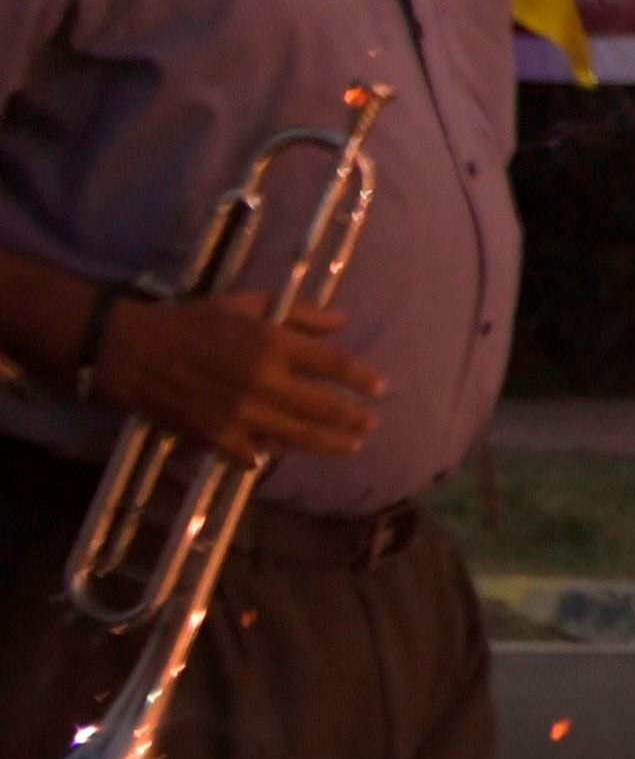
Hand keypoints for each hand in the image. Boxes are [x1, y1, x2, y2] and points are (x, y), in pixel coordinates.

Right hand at [92, 293, 378, 467]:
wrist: (131, 350)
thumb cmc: (190, 322)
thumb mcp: (245, 304)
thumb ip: (297, 313)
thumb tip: (341, 321)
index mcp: (272, 343)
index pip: (334, 364)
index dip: (363, 378)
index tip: (380, 388)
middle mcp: (263, 382)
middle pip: (324, 408)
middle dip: (354, 419)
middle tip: (370, 425)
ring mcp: (241, 414)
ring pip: (299, 437)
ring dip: (330, 444)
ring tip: (350, 446)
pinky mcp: (216, 438)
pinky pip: (255, 454)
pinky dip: (272, 454)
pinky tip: (285, 454)